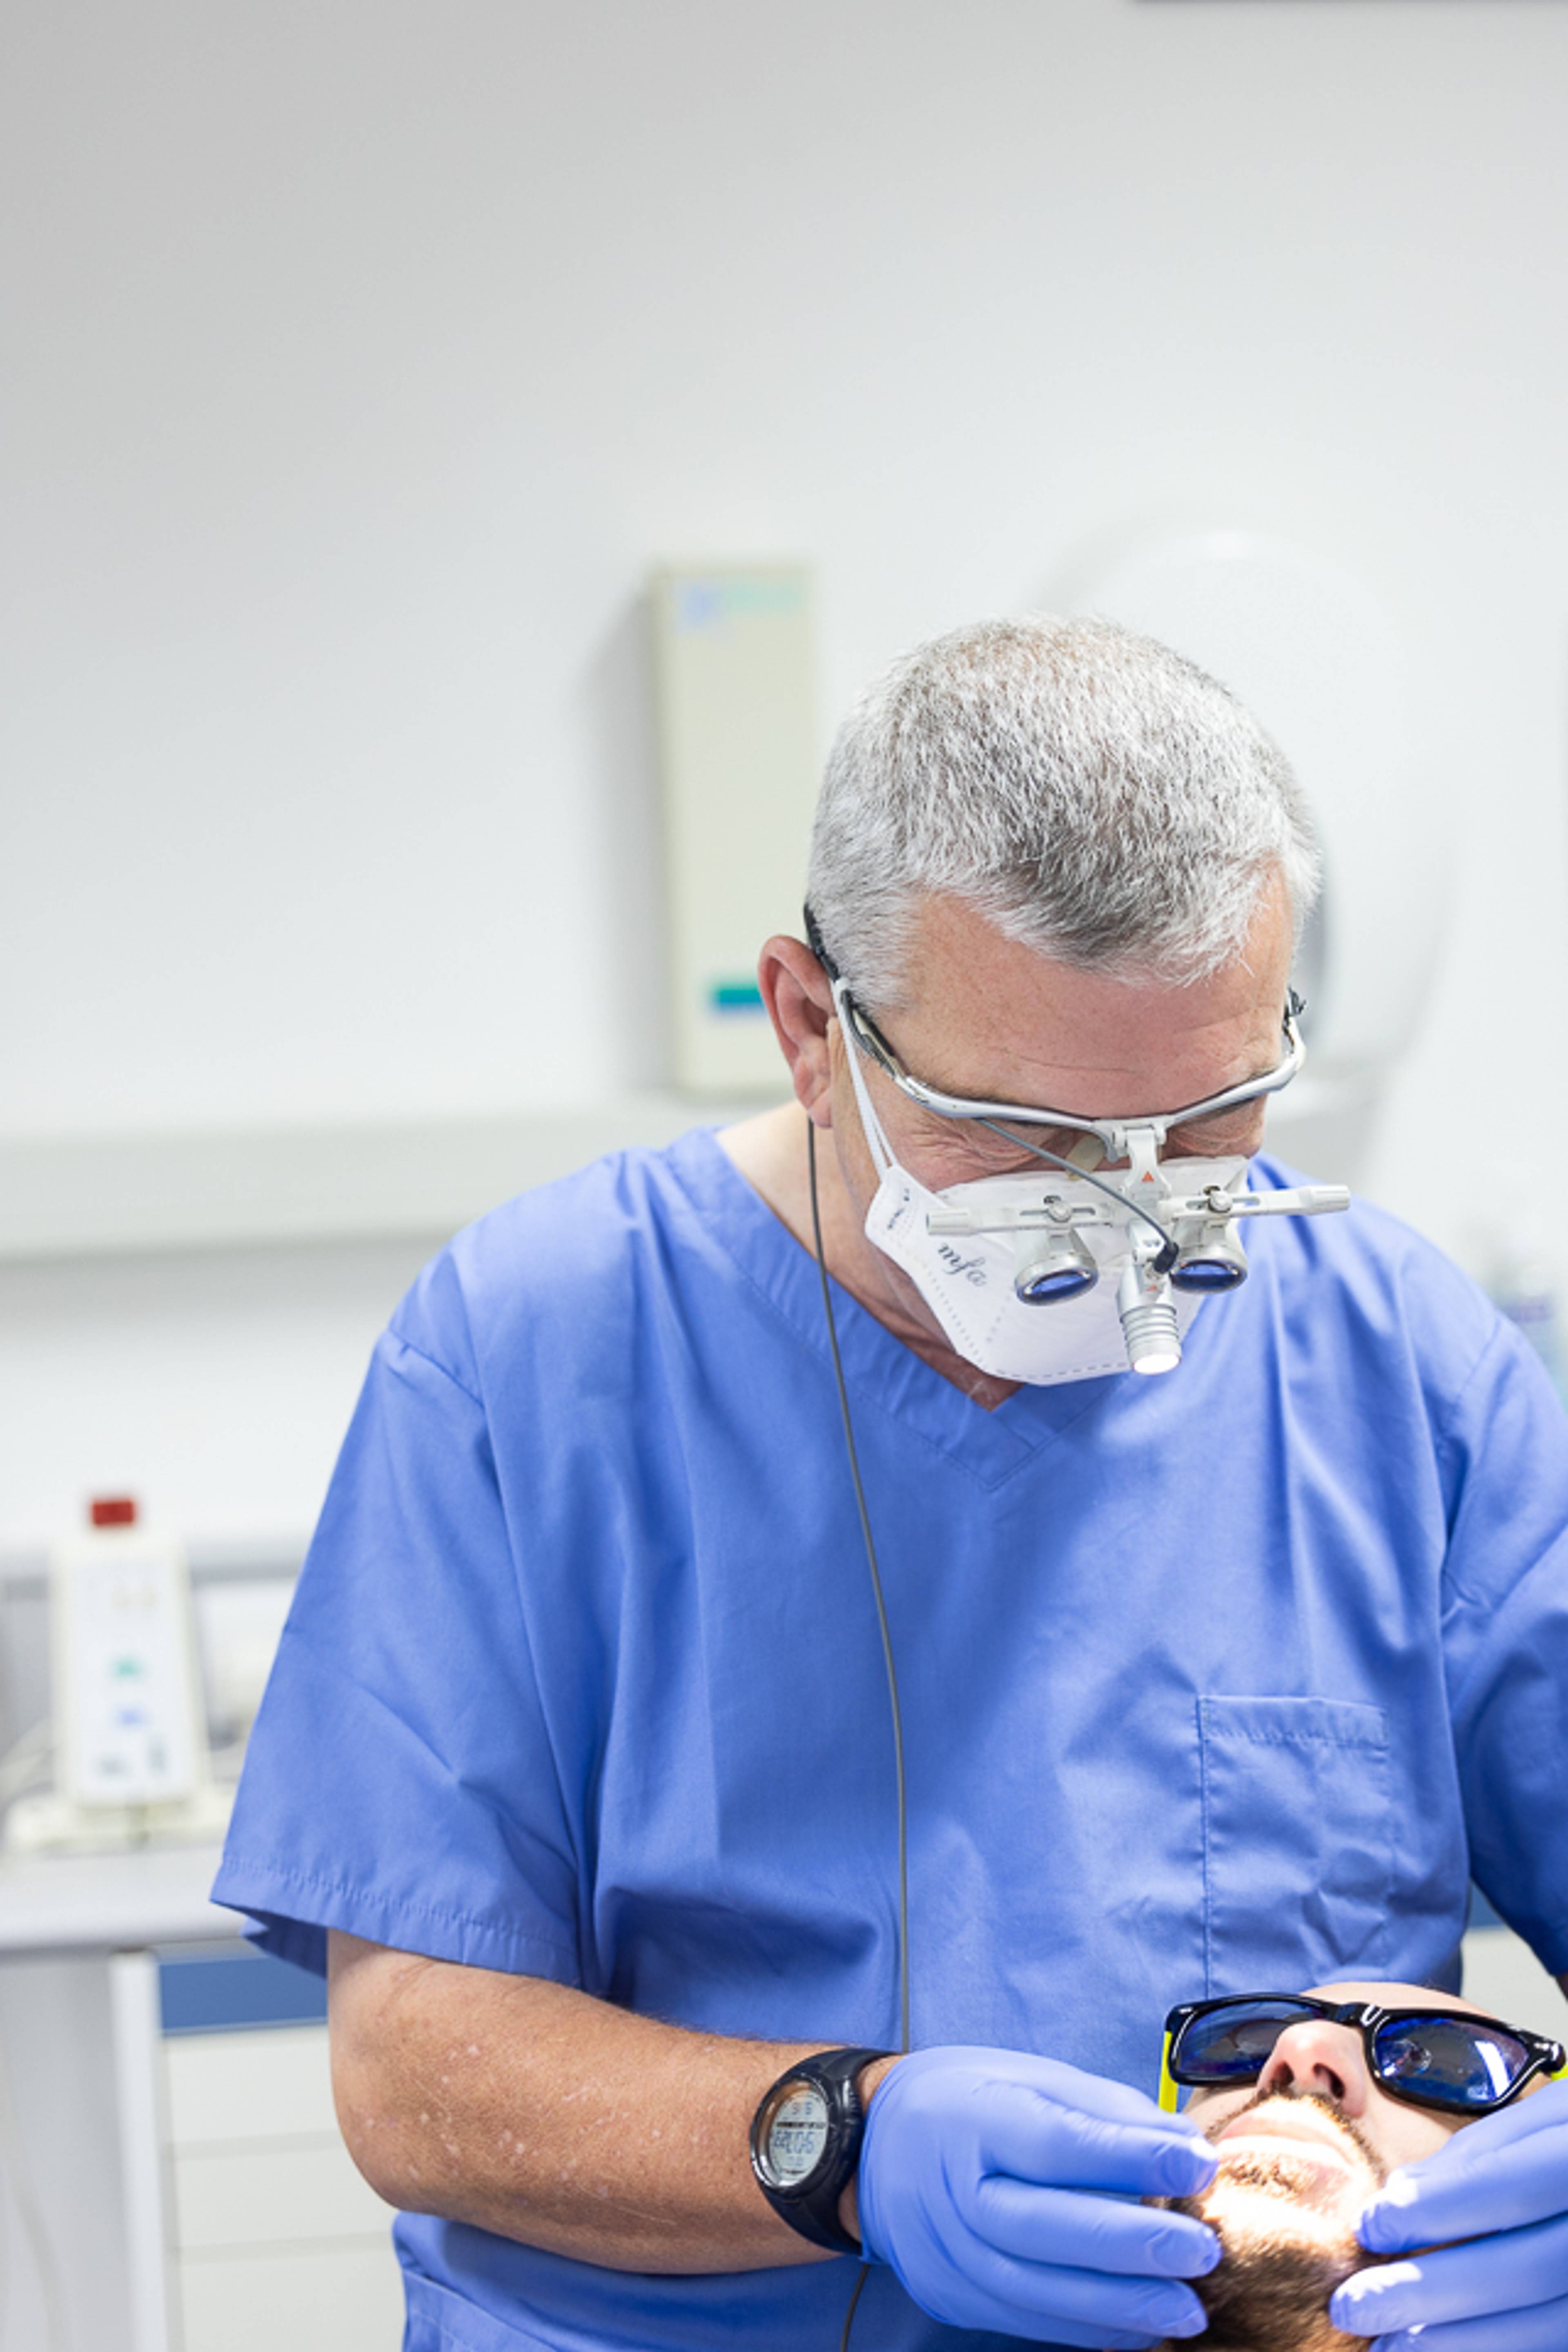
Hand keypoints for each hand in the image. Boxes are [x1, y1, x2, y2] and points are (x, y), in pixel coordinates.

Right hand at [854, 2045, 1219, 2346]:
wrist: (868, 2149)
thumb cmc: (965, 2102)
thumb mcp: (1026, 2076)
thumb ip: (1107, 2112)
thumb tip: (1185, 2150)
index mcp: (970, 2117)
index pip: (1056, 2143)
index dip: (1130, 2158)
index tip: (1198, 2167)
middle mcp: (950, 2189)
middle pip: (1042, 2226)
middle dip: (1131, 2245)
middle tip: (1203, 2253)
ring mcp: (944, 2251)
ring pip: (1034, 2290)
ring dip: (1118, 2306)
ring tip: (1186, 2310)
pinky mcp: (949, 2296)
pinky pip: (1024, 2321)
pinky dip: (1086, 2329)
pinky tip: (1138, 2328)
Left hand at [1330, 2078, 1567, 2351]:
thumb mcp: (1552, 2118)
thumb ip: (1485, 2152)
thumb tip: (1404, 2192)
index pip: (1513, 2182)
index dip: (1440, 2206)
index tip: (1371, 2225)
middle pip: (1528, 2268)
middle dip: (1434, 2290)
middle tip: (1354, 2304)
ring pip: (1548, 2325)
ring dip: (1461, 2343)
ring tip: (1387, 2348)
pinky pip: (1557, 2346)